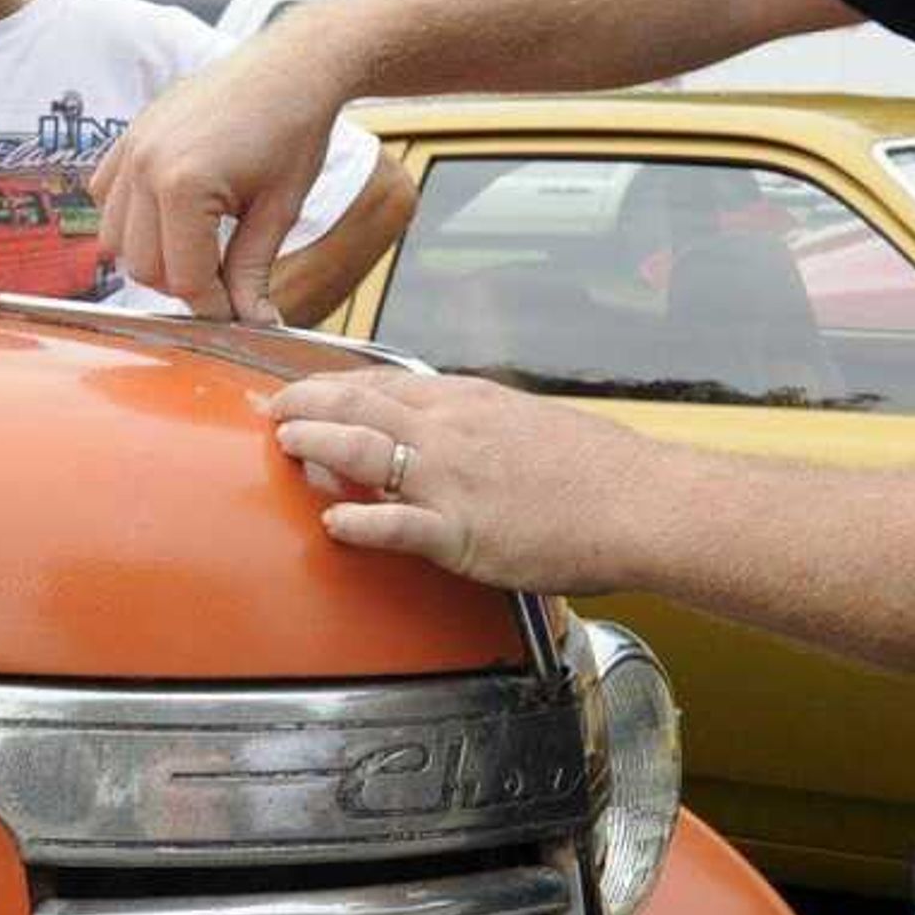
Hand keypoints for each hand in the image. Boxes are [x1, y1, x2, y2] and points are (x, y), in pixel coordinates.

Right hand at [88, 42, 345, 322]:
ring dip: (153, 255)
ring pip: (116, 240)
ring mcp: (130, 149)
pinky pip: (105, 198)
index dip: (215, 306)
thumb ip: (252, 271)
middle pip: (144, 267)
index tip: (240, 310)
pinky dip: (130, 218)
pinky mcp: (128, 137)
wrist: (291, 67)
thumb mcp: (279, 210)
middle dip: (184, 285)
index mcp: (183, 184)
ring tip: (200, 247)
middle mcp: (145, 166)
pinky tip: (170, 215)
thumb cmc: (294, 129)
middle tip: (225, 280)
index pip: (184, 279)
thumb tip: (252, 321)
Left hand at [265, 367, 666, 592]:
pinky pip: (396, 524)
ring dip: (316, 442)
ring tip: (286, 443)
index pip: (385, 384)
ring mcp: (453, 480)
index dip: (336, 385)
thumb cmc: (602, 471)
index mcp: (471, 402)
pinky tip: (332, 521)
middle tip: (271, 409)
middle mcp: (453, 430)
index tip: (308, 389)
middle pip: (359, 404)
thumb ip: (485, 428)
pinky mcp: (463, 531)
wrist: (642, 501)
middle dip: (307, 402)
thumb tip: (459, 437)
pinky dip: (358, 520)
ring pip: (364, 448)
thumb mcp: (533, 425)